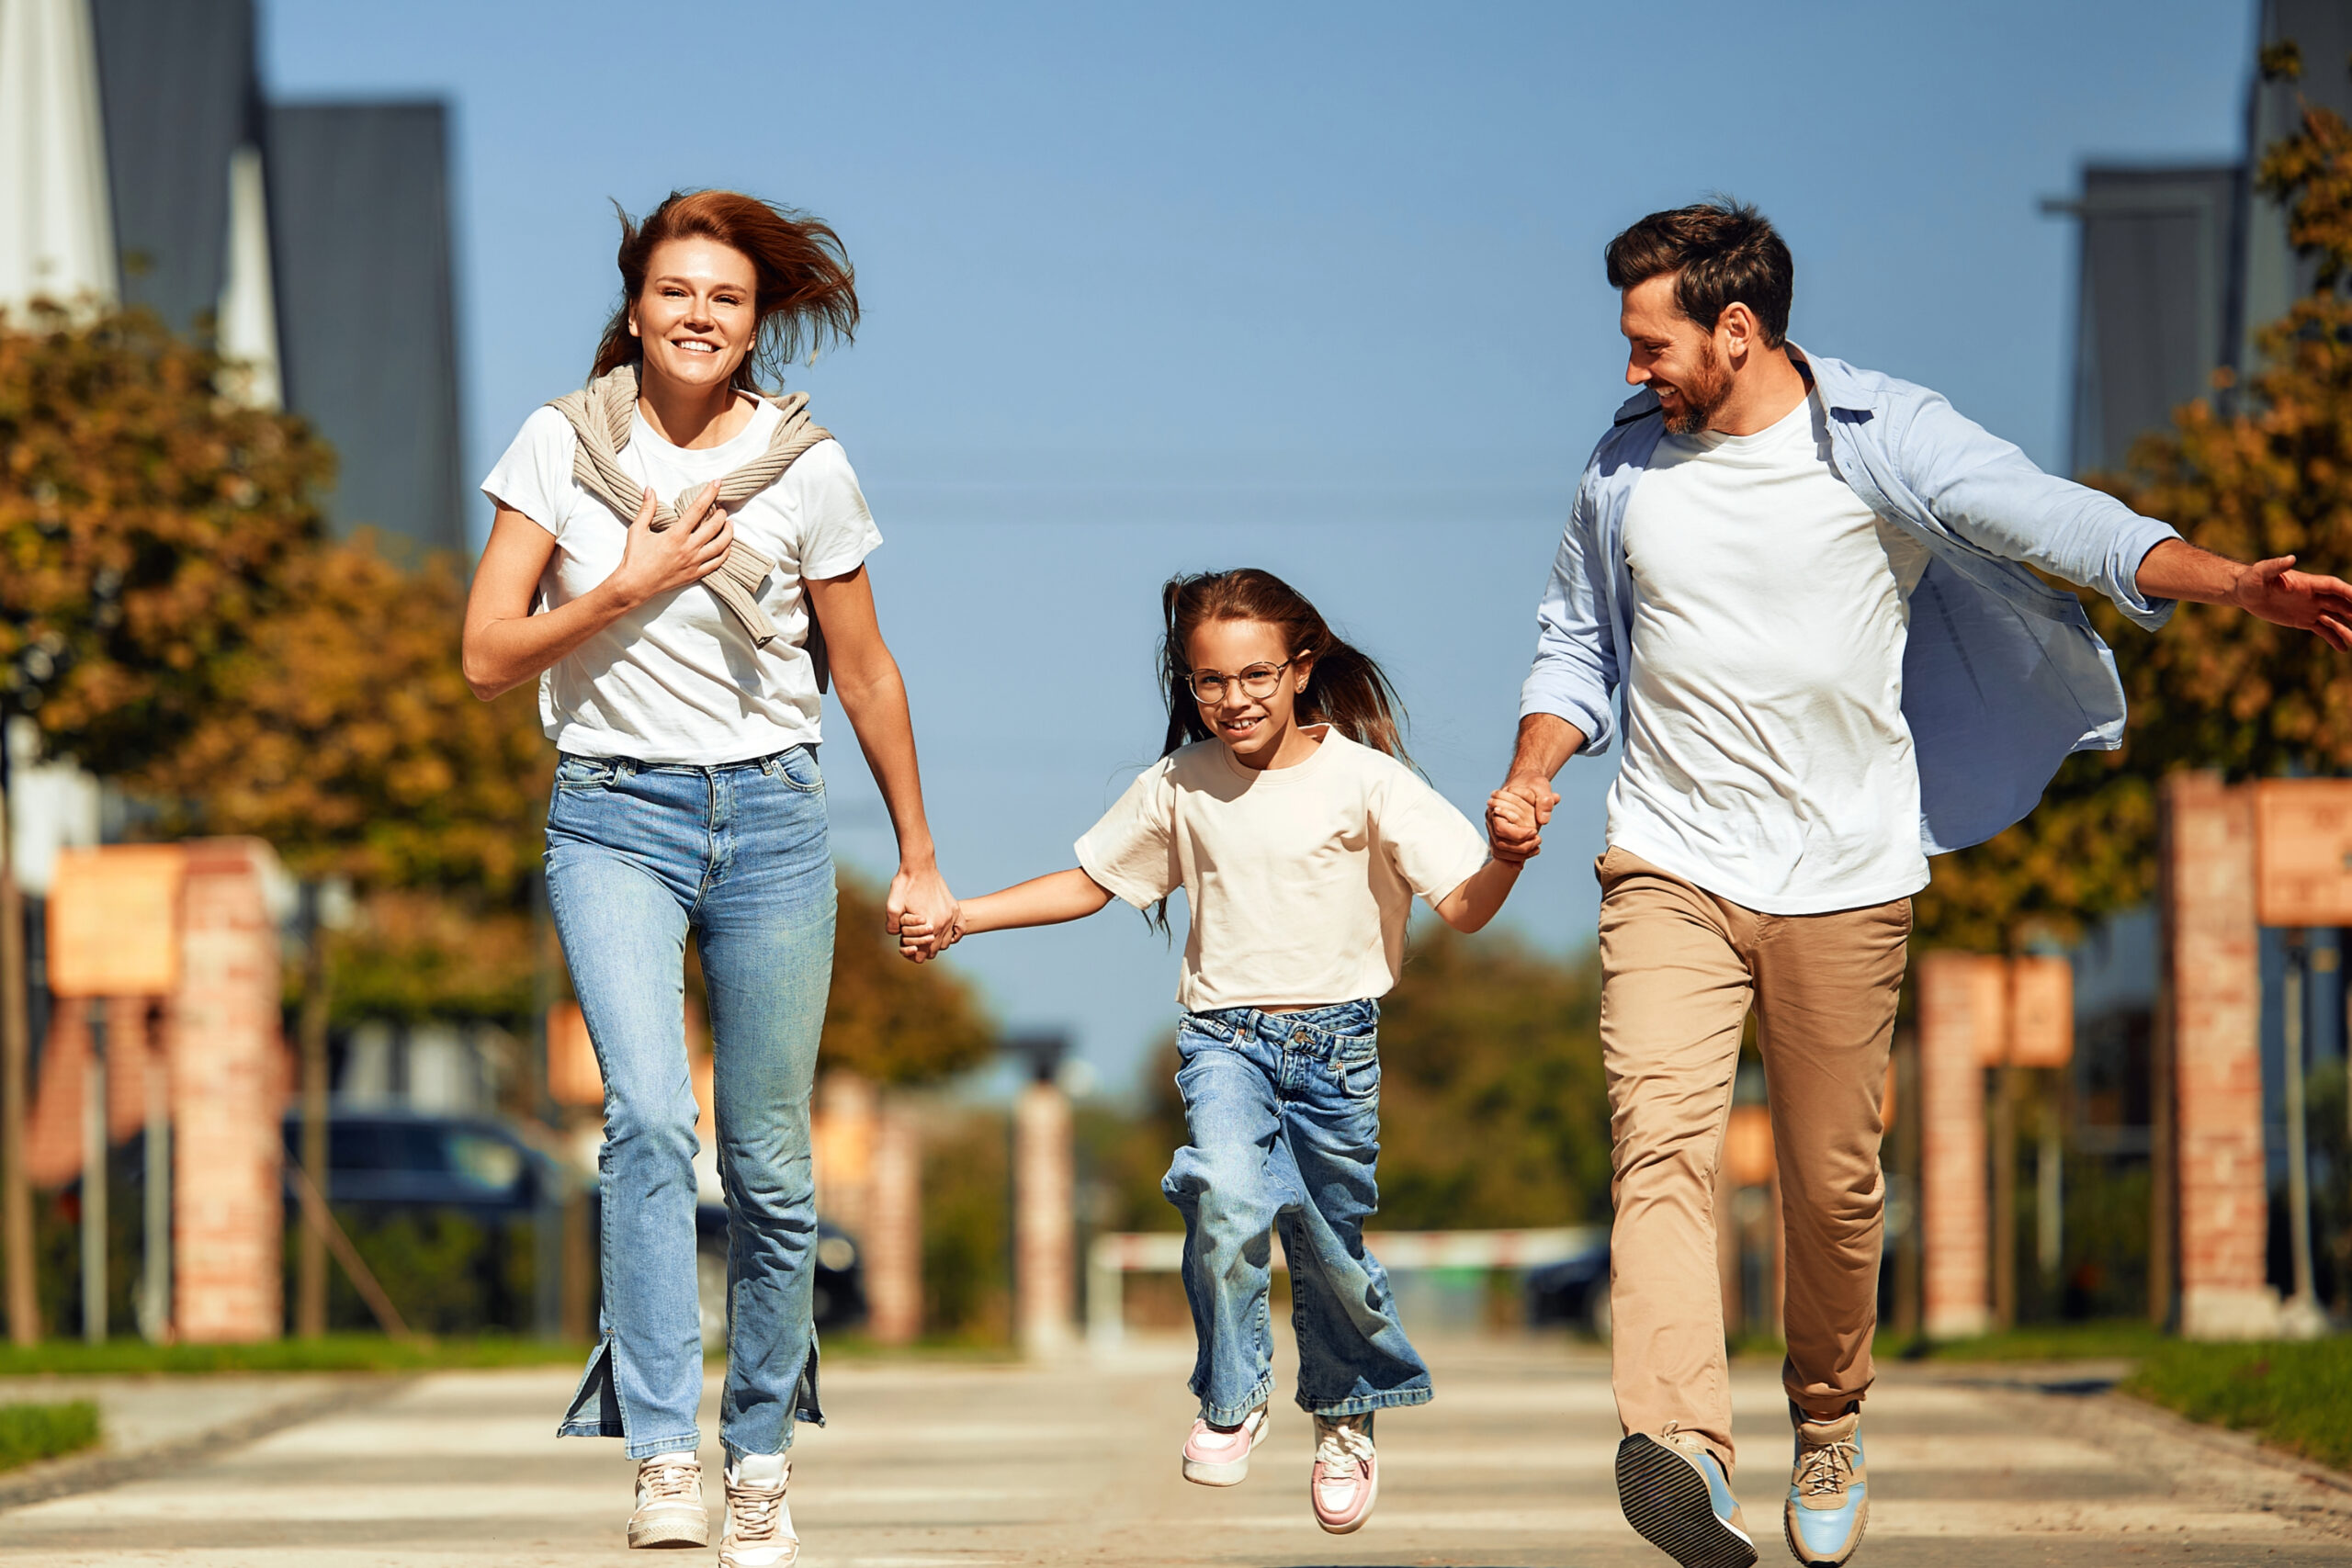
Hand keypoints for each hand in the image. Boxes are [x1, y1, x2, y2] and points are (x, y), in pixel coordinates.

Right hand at [607, 482, 732, 607]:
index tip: (717, 483)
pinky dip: (725, 552)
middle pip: (714, 527)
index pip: (698, 509)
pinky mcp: (695, 574)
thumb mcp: (637, 530)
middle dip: (721, 515)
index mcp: (675, 535)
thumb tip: (650, 490)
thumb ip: (647, 509)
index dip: (709, 494)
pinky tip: (726, 546)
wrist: (634, 585)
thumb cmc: (635, 558)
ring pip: (720, 546)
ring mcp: (694, 562)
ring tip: (729, 524)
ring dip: (728, 533)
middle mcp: (688, 548)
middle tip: (722, 509)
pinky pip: (717, 563)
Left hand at [886, 860, 958, 965]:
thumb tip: (896, 935)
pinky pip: (960, 930)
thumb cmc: (904, 884)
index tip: (907, 948)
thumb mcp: (892, 905)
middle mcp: (943, 922)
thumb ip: (892, 925)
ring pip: (947, 943)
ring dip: (936, 944)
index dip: (913, 954)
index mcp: (929, 924)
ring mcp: (952, 915)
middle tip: (914, 943)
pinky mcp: (955, 908)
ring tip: (925, 937)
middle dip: (923, 950)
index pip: (923, 952)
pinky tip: (944, 931)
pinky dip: (953, 935)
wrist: (919, 866)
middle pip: (935, 950)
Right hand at [1488, 774, 1558, 862]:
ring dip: (1518, 855)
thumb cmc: (1533, 784)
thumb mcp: (1541, 786)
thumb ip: (1544, 800)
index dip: (1518, 835)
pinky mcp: (1499, 835)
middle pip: (1499, 843)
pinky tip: (1521, 865)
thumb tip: (1544, 820)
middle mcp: (1491, 819)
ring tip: (1536, 849)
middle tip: (1538, 840)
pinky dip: (1510, 861)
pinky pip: (1500, 854)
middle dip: (1520, 847)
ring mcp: (1493, 829)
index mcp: (1496, 806)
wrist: (1527, 783)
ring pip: (1499, 851)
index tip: (1535, 832)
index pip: (1501, 829)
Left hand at [2229, 555, 2351, 650]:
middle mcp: (2314, 596)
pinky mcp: (2303, 620)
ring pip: (2335, 619)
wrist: (2244, 592)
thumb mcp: (2261, 572)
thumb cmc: (2252, 579)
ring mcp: (2311, 608)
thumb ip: (2276, 566)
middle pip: (2341, 604)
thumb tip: (2290, 558)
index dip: (2349, 593)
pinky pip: (2322, 630)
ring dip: (2346, 629)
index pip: (2335, 587)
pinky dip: (2334, 638)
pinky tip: (2343, 648)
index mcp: (2308, 583)